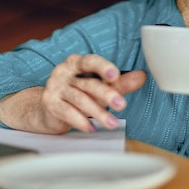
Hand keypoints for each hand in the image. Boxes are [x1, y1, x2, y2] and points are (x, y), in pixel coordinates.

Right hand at [0, 54, 145, 133]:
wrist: (47, 110)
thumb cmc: (76, 95)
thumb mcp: (99, 88)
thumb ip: (119, 83)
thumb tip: (141, 76)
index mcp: (77, 63)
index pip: (91, 61)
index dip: (103, 67)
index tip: (115, 75)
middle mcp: (64, 72)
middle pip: (88, 83)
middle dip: (106, 94)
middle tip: (121, 104)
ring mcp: (55, 86)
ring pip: (80, 99)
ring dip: (98, 113)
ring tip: (112, 123)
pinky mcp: (50, 102)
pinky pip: (67, 112)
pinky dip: (80, 121)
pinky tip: (91, 127)